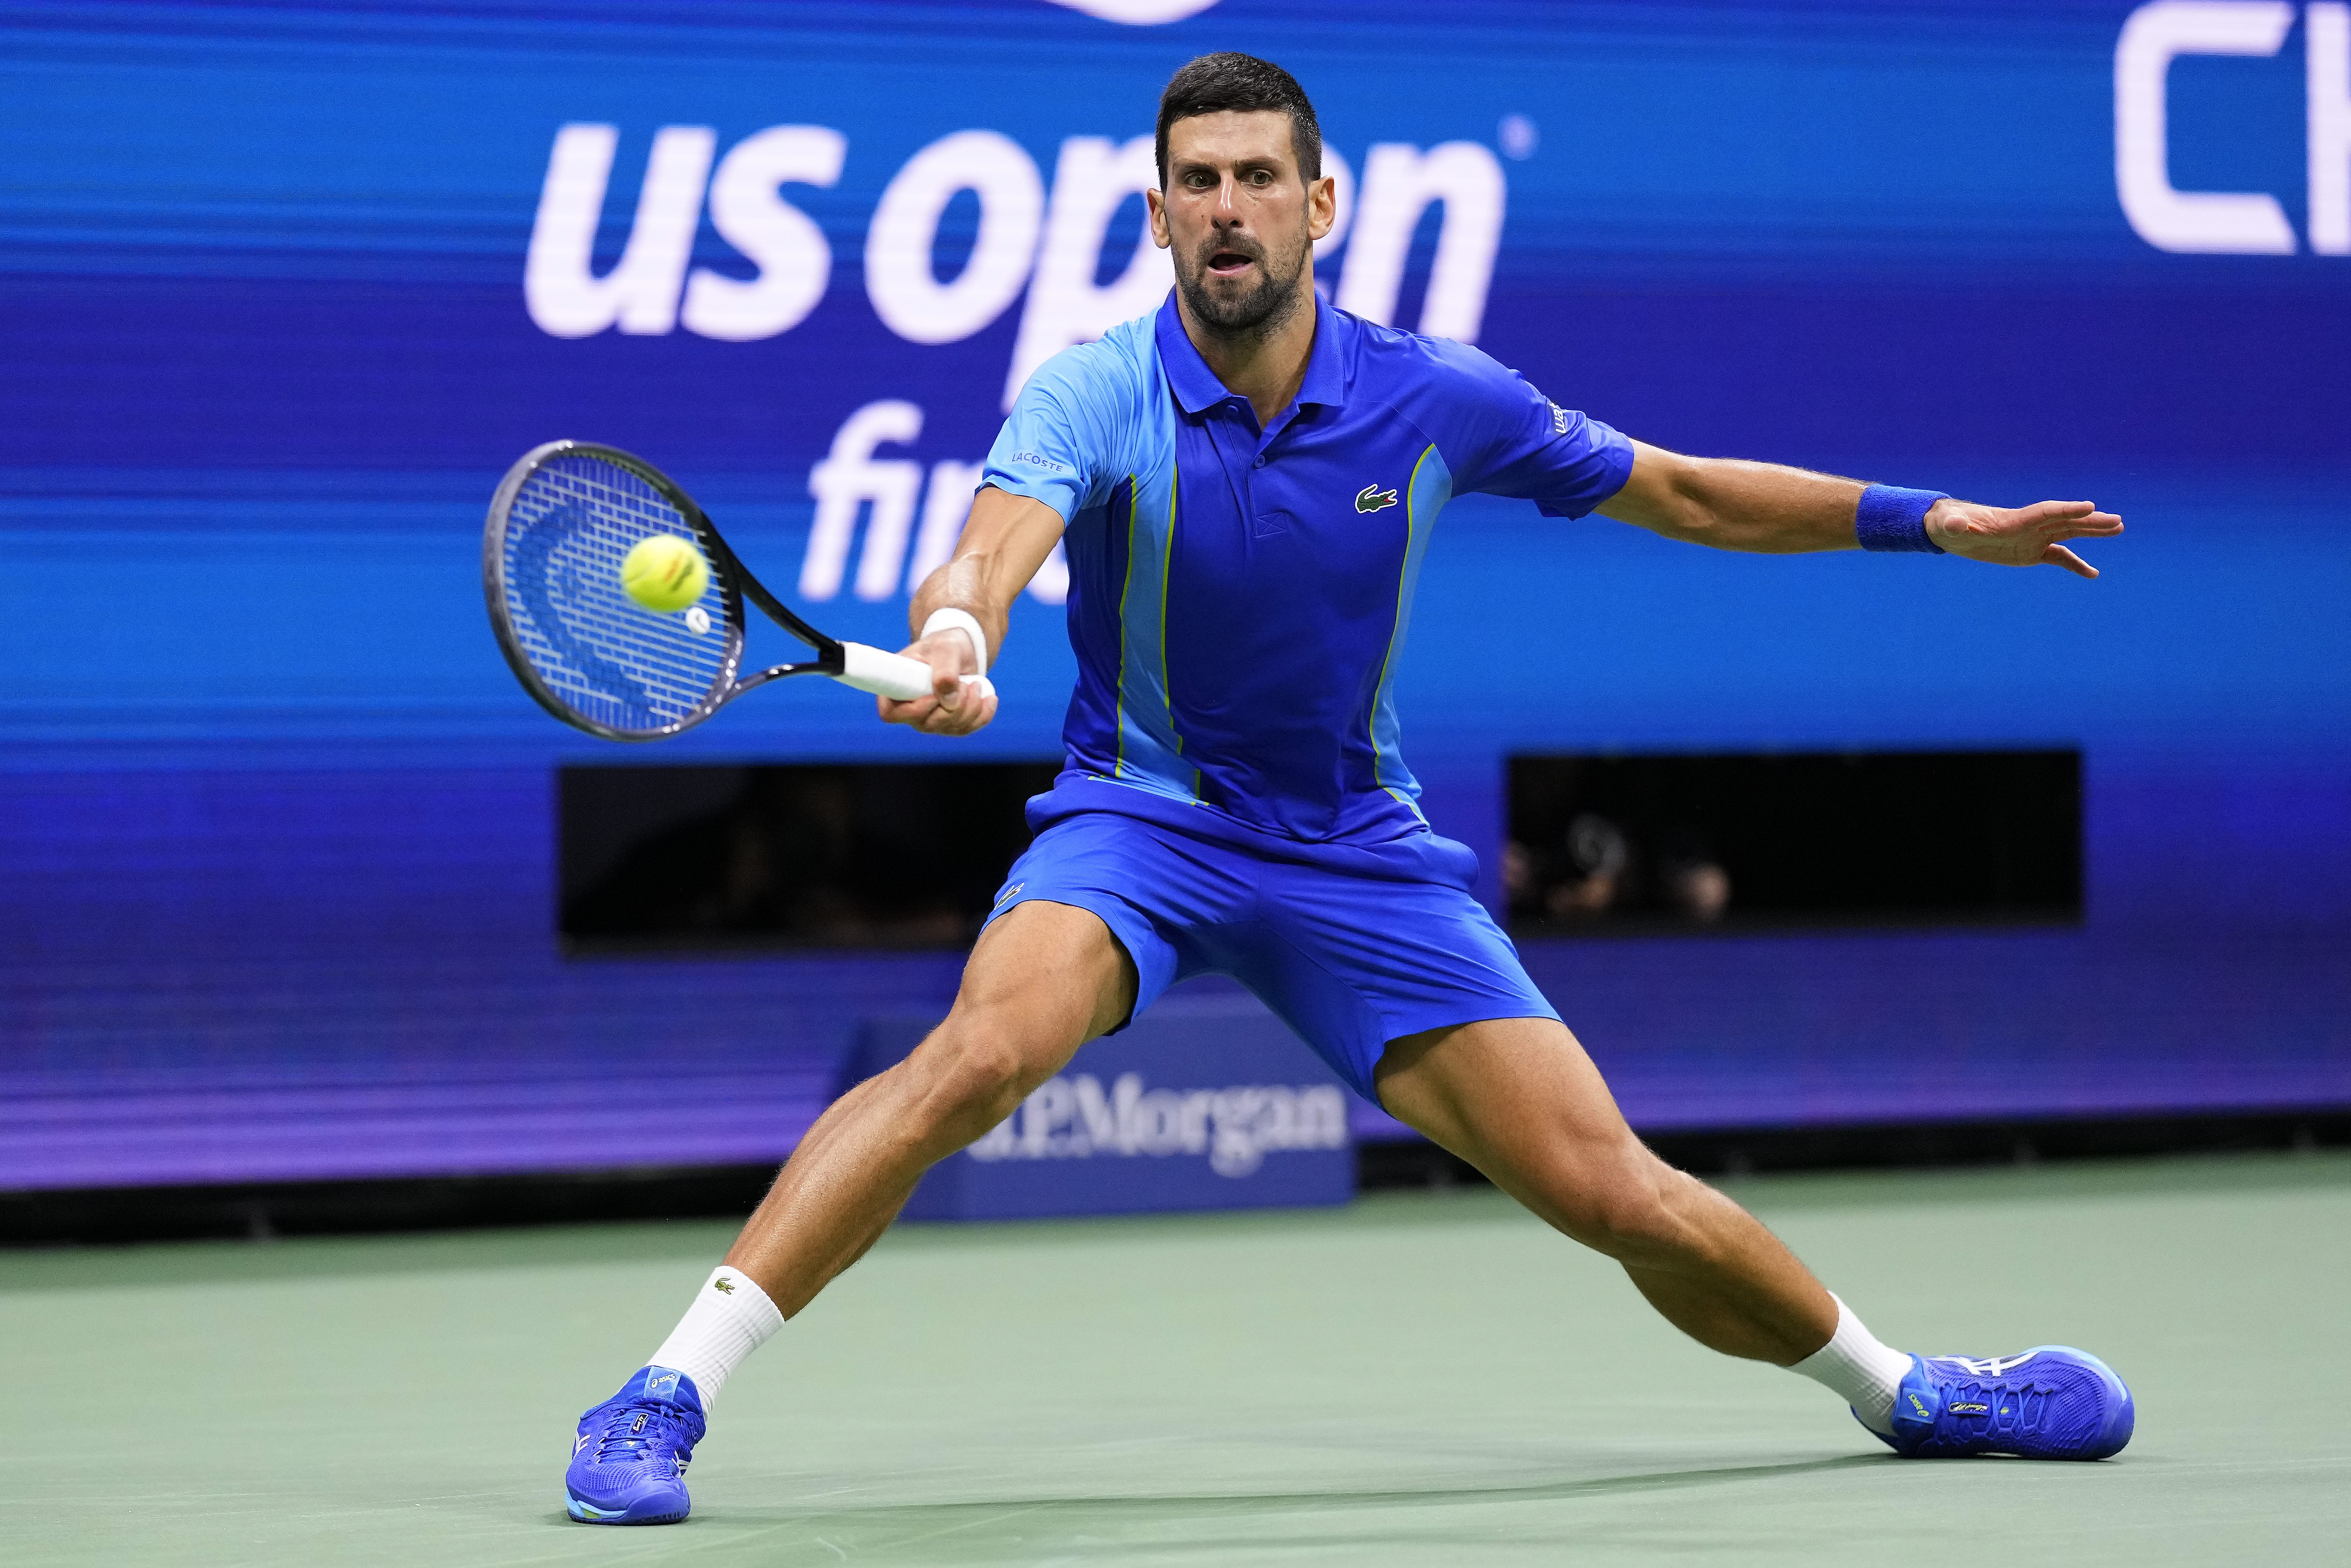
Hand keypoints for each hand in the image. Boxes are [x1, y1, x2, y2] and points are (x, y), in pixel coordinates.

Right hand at [877, 628, 997, 735]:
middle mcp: (909, 709)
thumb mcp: (945, 648)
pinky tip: (989, 698)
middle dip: (954, 706)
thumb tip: (949, 702)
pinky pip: (966, 729)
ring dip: (971, 707)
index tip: (934, 695)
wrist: (959, 651)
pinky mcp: (949, 724)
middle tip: (966, 683)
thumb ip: (945, 670)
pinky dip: (982, 715)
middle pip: (927, 724)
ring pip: (950, 727)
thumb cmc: (944, 645)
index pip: (891, 713)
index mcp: (895, 688)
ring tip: (976, 684)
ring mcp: (929, 720)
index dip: (914, 710)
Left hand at [1926, 498, 2123, 579]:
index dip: (2066, 509)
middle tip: (2116, 521)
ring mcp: (2033, 538)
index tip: (2090, 506)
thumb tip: (1955, 525)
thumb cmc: (1949, 524)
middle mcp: (2029, 527)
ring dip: (2092, 532)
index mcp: (2013, 520)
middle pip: (2065, 521)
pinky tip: (2093, 574)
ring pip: (2068, 534)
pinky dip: (2076, 564)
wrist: (1952, 530)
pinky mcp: (2031, 552)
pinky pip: (2059, 557)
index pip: (2045, 512)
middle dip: (2089, 521)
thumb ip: (1955, 526)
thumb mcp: (1949, 526)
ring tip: (2119, 528)